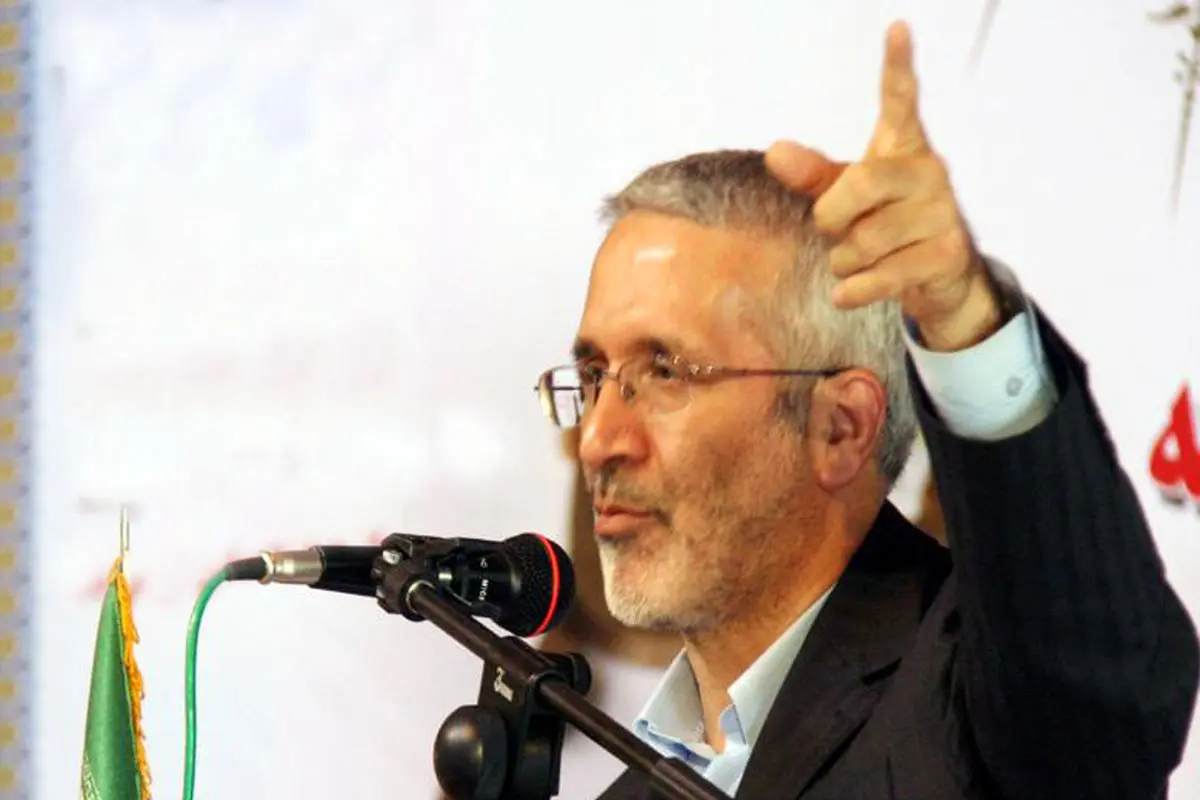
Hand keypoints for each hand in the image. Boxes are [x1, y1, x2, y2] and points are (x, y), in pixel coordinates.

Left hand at [765, 21, 1001, 351]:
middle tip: (835, 229)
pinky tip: (847, 292)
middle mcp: (929, 172)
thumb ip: (812, 175)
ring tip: (858, 259)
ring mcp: (942, 212)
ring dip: (844, 259)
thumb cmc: (885, 223)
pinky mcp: (946, 253)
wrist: (939, 276)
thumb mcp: (846, 195)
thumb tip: (776, 152)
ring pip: (864, 240)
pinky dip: (855, 289)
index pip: (900, 102)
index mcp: (904, 148)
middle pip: (857, 186)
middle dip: (831, 218)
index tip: (895, 27)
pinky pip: (881, 276)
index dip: (896, 66)